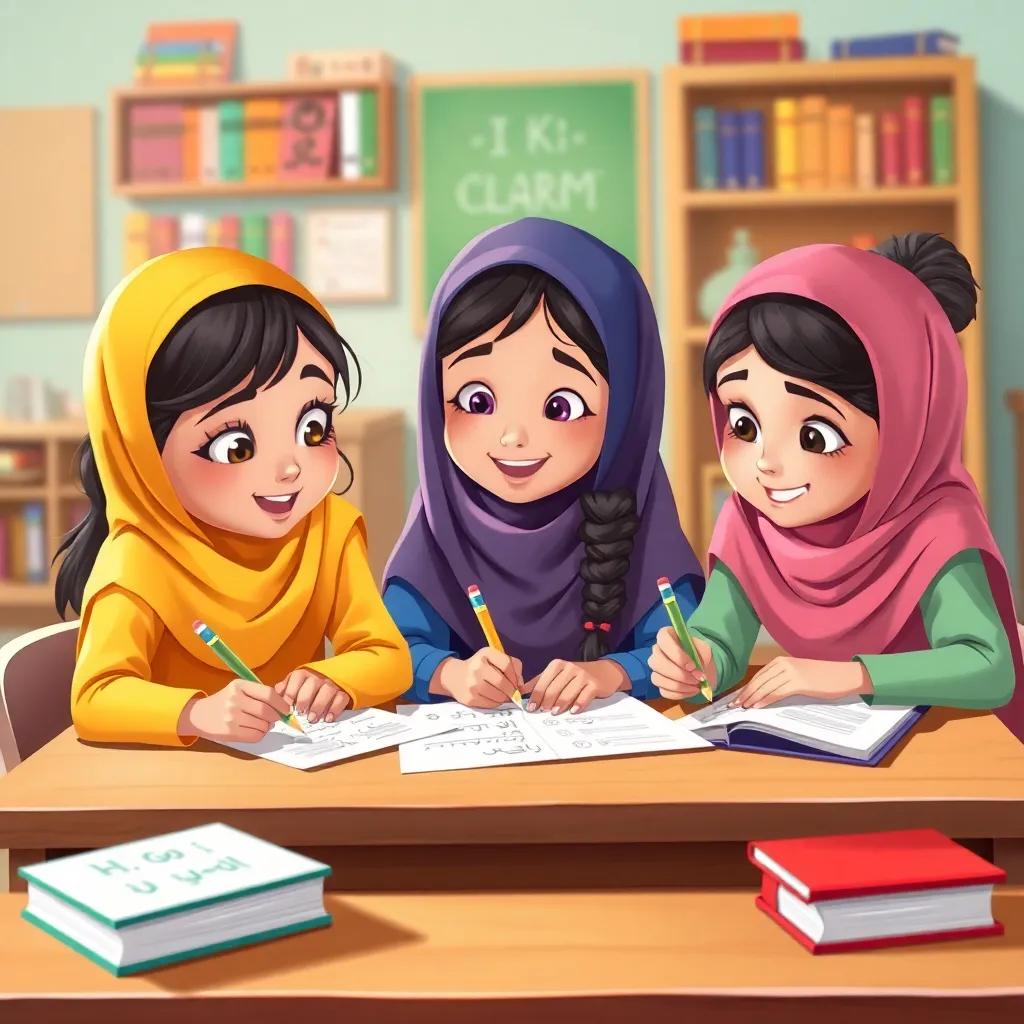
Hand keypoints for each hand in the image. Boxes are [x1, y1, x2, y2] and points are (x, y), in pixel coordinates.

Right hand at [178, 679, 291, 742]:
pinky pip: (255, 736)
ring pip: (262, 725)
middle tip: (275, 718)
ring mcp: (231, 717)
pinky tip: (253, 730)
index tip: (287, 709)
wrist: (198, 716)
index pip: (268, 694)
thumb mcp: (238, 690)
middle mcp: (235, 700)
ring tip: (260, 723)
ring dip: (267, 726)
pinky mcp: (230, 733)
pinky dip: (259, 734)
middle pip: (267, 711)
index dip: (281, 703)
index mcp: (239, 686)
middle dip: (276, 716)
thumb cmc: (223, 701)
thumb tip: (282, 707)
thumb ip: (258, 694)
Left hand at [275, 669, 350, 722]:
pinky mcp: (342, 693)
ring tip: (312, 719)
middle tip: (300, 712)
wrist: (331, 683)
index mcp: (304, 675)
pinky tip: (327, 718)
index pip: (297, 677)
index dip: (291, 692)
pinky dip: (335, 709)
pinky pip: (341, 699)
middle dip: (305, 699)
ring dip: (319, 705)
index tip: (287, 706)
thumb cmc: (307, 689)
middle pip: (312, 684)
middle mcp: (318, 678)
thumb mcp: (294, 686)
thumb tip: (276, 693)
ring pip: (327, 691)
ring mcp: (331, 685)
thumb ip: (285, 689)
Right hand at [430, 648, 524, 707]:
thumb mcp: (493, 658)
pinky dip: (496, 703)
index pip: (507, 665)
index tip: (517, 683)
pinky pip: (490, 704)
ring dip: (505, 698)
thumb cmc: (480, 667)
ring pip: (498, 696)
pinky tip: (494, 698)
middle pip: (503, 683)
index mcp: (485, 654)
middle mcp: (477, 668)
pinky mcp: (469, 699)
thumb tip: (521, 685)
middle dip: (512, 690)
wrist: (454, 676)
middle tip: (512, 693)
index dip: (516, 676)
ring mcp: (472, 684)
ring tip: (503, 696)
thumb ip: (511, 666)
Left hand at [523, 659, 627, 714]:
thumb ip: (541, 681)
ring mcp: (583, 675)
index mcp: (557, 665)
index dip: (536, 696)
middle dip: (546, 701)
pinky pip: (584, 696)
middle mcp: (570, 668)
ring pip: (568, 692)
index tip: (531, 708)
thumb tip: (522, 692)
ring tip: (555, 713)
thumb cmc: (576, 675)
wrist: (604, 672)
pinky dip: (578, 704)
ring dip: (560, 704)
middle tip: (542, 711)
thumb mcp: (558, 674)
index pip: (543, 681)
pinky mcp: (594, 684)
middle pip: (554, 688)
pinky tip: (573, 711)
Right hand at [648, 627, 716, 700]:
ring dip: (680, 686)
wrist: (702, 669)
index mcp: (666, 636)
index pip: (663, 639)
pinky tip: (692, 690)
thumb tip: (696, 666)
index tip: (692, 666)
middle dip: (679, 674)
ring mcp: (656, 668)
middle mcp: (657, 651)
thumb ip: (703, 652)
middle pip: (656, 662)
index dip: (676, 654)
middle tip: (697, 679)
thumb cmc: (700, 655)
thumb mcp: (705, 648)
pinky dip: (680, 694)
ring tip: (696, 686)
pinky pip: (663, 691)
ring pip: (658, 678)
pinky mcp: (659, 683)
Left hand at [728, 658, 872, 709]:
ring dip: (752, 698)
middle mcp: (783, 664)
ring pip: (765, 687)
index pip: (758, 676)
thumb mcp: (798, 673)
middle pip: (758, 681)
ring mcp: (791, 672)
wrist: (843, 675)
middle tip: (734, 705)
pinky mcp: (799, 683)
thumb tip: (763, 692)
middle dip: (745, 694)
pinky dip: (765, 700)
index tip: (736, 698)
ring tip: (743, 707)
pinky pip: (777, 692)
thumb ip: (781, 679)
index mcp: (781, 661)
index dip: (746, 688)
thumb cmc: (822, 677)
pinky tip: (757, 706)